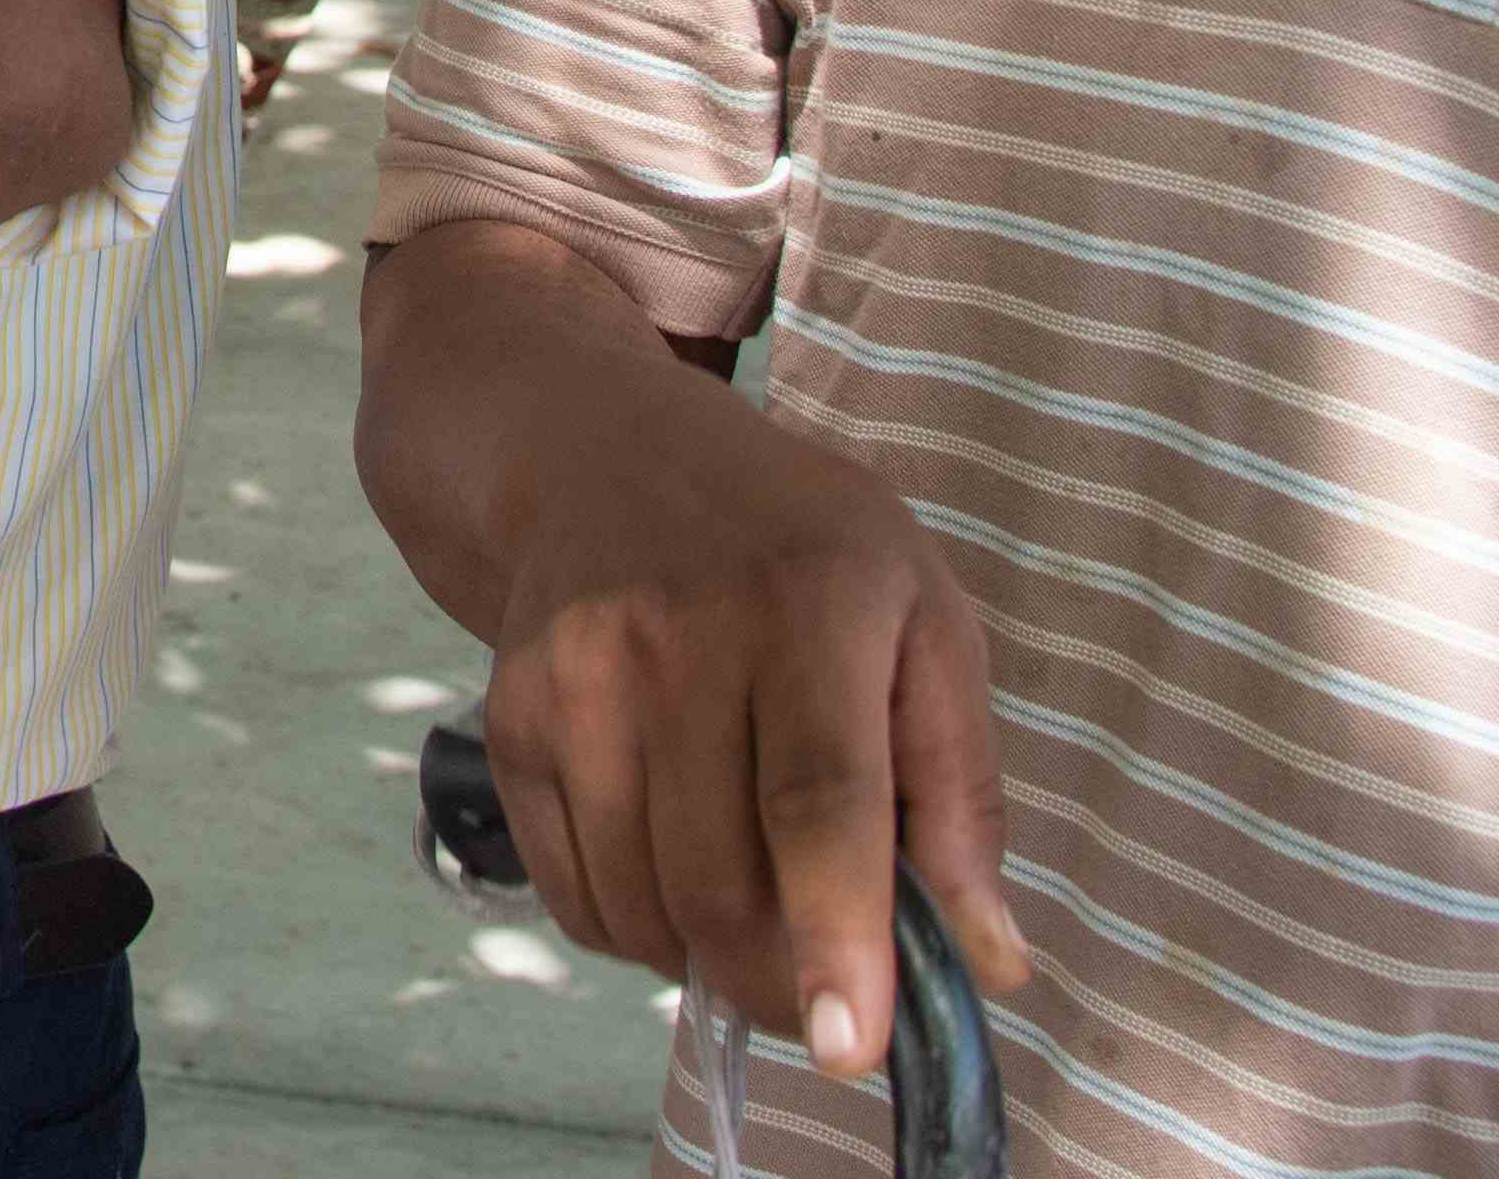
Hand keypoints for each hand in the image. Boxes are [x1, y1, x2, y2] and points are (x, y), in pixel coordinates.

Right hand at [470, 368, 1024, 1080]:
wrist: (598, 452)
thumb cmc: (798, 546)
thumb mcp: (923, 618)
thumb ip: (962, 790)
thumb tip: (990, 962)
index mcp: (812, 600)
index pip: (820, 798)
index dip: (840, 932)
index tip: (851, 1046)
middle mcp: (676, 635)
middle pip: (720, 882)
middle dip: (784, 985)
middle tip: (830, 1004)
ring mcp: (575, 678)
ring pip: (642, 907)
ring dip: (711, 964)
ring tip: (759, 920)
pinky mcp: (508, 719)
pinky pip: (574, 895)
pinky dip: (638, 933)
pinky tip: (680, 878)